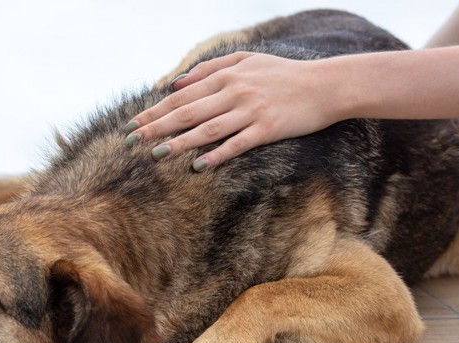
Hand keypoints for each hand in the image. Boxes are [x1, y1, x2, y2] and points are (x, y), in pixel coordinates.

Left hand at [123, 52, 342, 170]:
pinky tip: (199, 166)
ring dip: (180, 142)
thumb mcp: (247, 60)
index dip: (154, 112)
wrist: (326, 85)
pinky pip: (237, 144)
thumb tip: (176, 84)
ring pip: (207, 129)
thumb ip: (210, 69)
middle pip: (187, 112)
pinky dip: (217, 155)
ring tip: (156, 154)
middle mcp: (234, 92)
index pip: (181, 97)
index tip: (132, 125)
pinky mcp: (268, 129)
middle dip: (156, 127)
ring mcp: (251, 111)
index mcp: (226, 77)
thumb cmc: (284, 74)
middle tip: (131, 142)